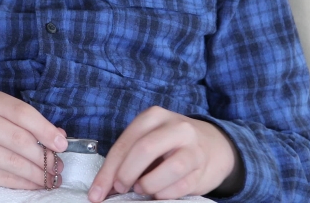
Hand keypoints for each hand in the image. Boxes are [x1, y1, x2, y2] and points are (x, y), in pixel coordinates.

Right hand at [0, 89, 67, 192]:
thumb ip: (26, 122)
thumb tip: (59, 137)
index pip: (22, 112)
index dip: (46, 129)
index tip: (62, 144)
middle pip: (19, 139)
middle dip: (44, 157)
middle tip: (57, 167)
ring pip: (13, 162)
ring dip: (37, 173)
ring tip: (50, 178)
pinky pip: (2, 178)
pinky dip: (23, 183)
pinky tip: (34, 184)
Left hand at [88, 106, 241, 201]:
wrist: (212, 145)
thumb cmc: (170, 145)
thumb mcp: (147, 141)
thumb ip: (127, 158)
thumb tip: (103, 186)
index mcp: (153, 117)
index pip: (125, 144)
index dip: (107, 171)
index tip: (97, 193)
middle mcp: (175, 127)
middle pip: (144, 150)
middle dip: (126, 174)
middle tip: (120, 188)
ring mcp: (192, 146)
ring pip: (169, 168)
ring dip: (149, 185)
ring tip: (142, 189)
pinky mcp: (203, 166)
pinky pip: (182, 185)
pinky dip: (166, 193)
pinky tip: (159, 192)